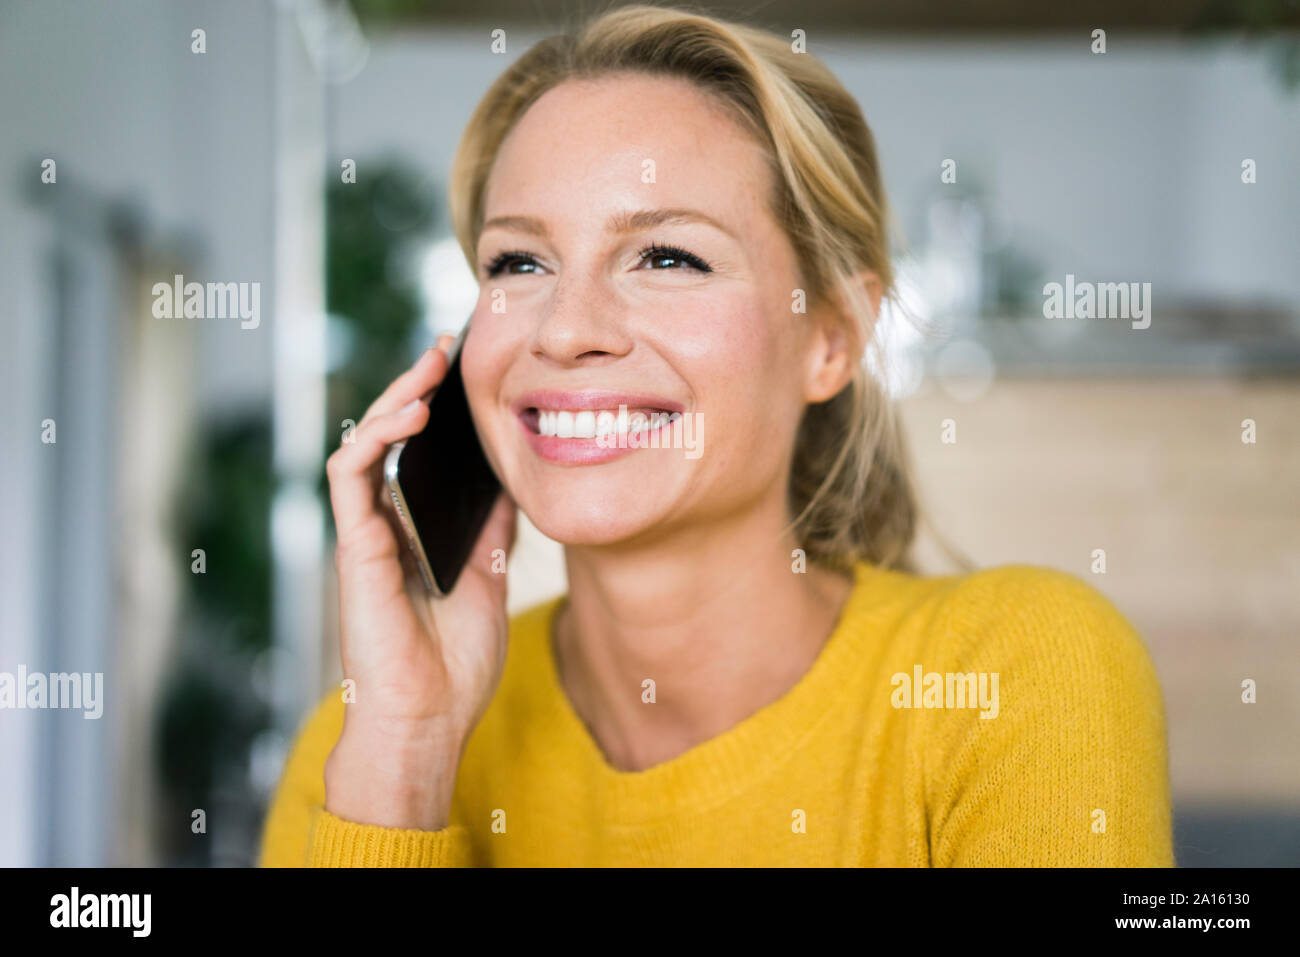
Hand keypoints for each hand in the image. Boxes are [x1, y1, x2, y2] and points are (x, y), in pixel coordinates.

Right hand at [322, 334, 516, 828]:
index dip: (438, 412)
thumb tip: (513, 485)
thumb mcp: (490, 578)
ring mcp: (368, 533)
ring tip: (429, 367)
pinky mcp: (355, 545)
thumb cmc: (456, 661)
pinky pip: (350, 477)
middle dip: (414, 387)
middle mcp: (387, 526)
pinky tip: (408, 414)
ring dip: (393, 399)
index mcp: (417, 531)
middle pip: (391, 440)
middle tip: (444, 347)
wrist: (431, 718)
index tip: (467, 371)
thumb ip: (492, 530)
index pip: (420, 455)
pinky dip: (374, 439)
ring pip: (365, 446)